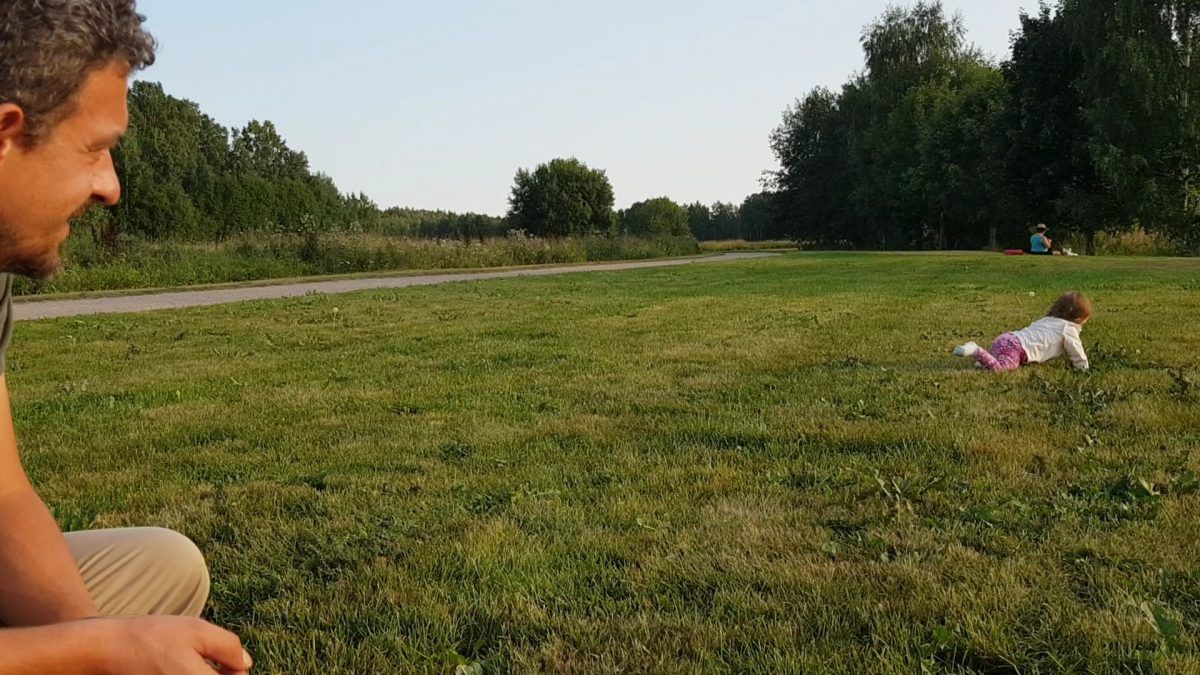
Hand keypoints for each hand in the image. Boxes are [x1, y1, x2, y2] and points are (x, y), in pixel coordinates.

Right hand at [96, 615, 251, 674]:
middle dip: (220, 674)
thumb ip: (228, 647)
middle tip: (216, 663)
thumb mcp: (197, 631)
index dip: (236, 672)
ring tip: (191, 663)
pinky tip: (178, 667)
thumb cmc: (151, 638)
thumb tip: (245, 664)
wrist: (105, 650)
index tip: (231, 663)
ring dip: (203, 674)